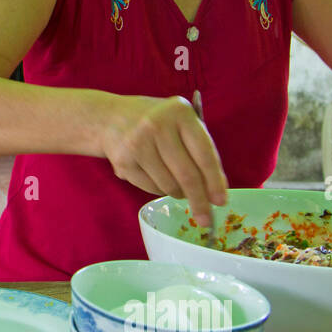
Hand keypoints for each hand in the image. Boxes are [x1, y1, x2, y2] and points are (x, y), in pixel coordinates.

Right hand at [100, 94, 228, 225]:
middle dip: (199, 201)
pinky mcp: (123, 161)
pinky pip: (151, 188)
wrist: (110, 117)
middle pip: (186, 175)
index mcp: (179, 112)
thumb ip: (200, 149)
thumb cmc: (156, 122)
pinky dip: (160, 190)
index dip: (215, 181)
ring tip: (178, 186)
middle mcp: (157, 125)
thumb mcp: (181, 122)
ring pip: (169, 185)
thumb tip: (217, 190)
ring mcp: (138, 144)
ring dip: (179, 193)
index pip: (204, 154)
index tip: (221, 202)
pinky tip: (159, 178)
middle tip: (206, 219)